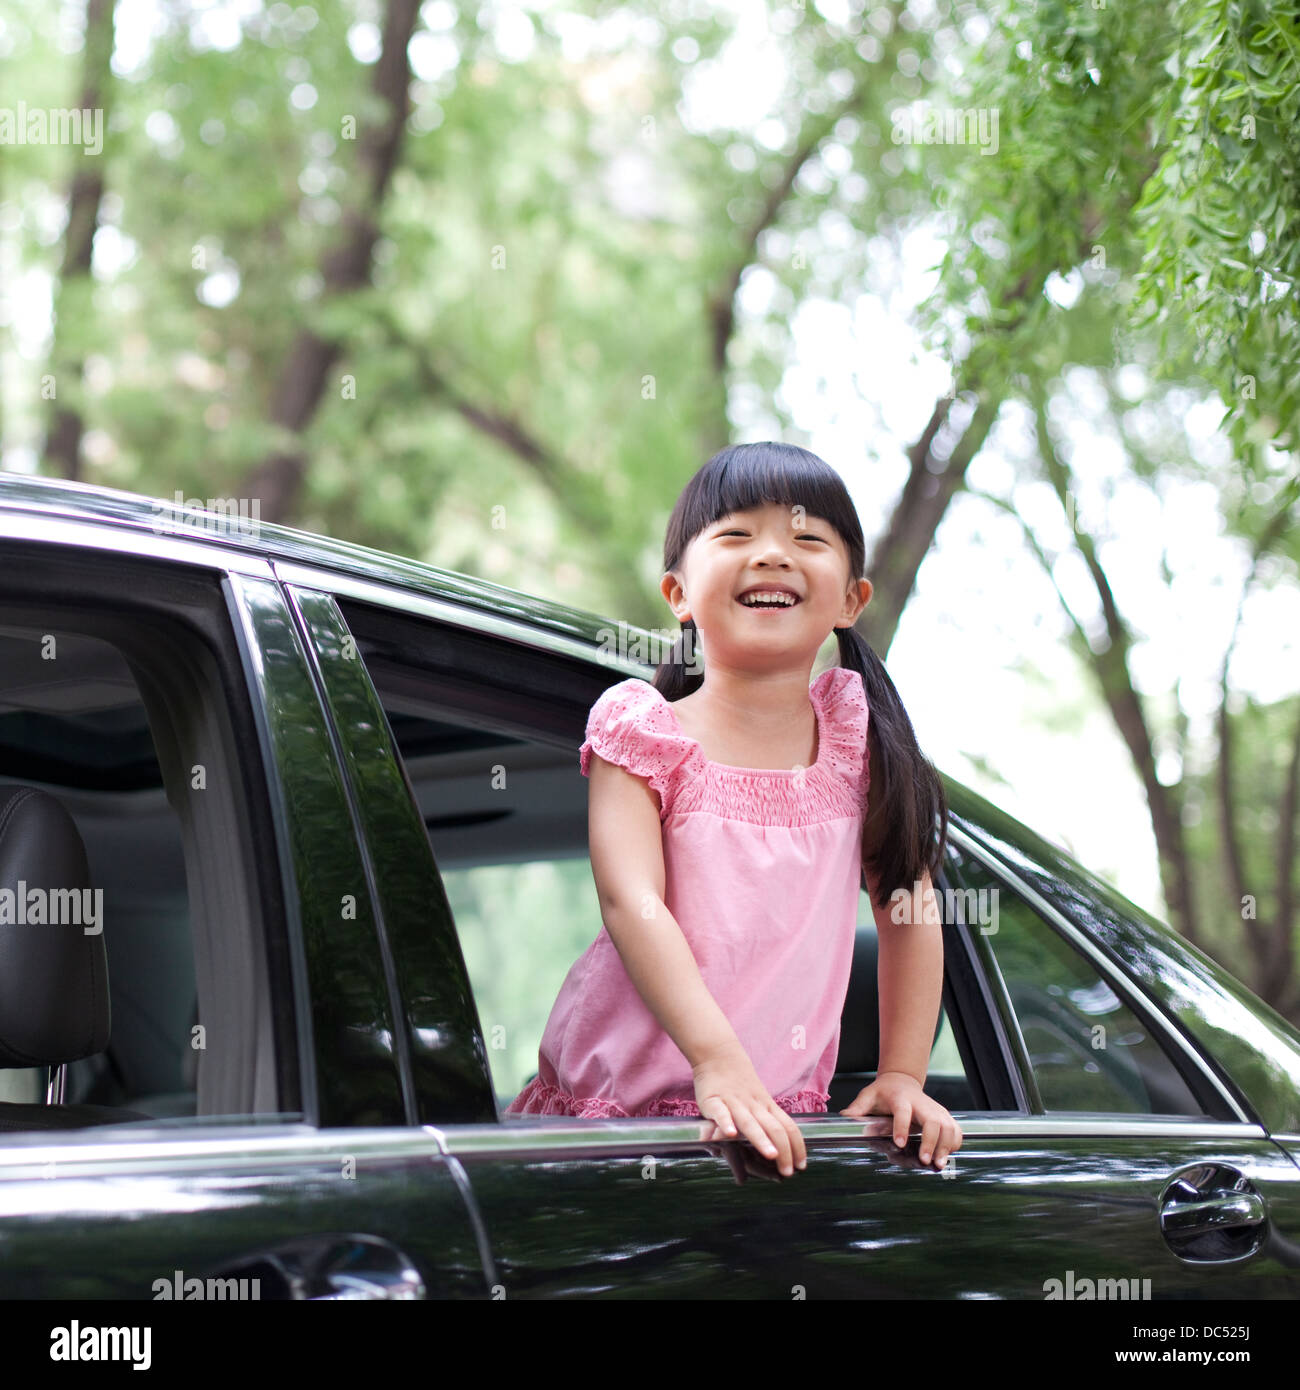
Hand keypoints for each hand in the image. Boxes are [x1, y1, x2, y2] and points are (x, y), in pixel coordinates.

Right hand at [692, 1043, 806, 1176]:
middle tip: (788, 1172)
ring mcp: (734, 1103)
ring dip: (761, 1139)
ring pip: (750, 1122)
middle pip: (773, 1127)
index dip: (797, 1147)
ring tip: (771, 1155)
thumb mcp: (758, 1101)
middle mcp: (754, 1106)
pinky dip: (726, 1122)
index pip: (788, 1127)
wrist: (718, 1056)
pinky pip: (721, 1112)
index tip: (801, 1166)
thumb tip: (779, 1150)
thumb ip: (766, 1123)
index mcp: (767, 1107)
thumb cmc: (740, 1084)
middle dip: (783, 1150)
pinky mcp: (713, 1101)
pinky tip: (731, 1134)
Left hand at [839, 1070, 961, 1168]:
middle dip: (931, 1141)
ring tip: (938, 1164)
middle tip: (926, 1161)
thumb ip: (858, 1108)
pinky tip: (949, 1155)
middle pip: (933, 1120)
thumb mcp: (868, 1095)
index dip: (901, 1127)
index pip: (902, 1111)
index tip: (899, 1143)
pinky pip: (956, 1129)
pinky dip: (955, 1142)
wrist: (902, 1081)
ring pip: (948, 1126)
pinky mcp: (945, 1115)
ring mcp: (936, 1109)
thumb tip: (843, 1119)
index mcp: (900, 1098)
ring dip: (946, 1145)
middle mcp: (921, 1103)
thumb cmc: (884, 1092)